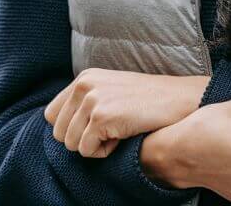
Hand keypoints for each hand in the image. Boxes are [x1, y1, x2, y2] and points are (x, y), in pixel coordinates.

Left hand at [44, 69, 208, 157]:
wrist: (179, 100)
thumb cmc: (147, 102)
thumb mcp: (110, 91)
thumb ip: (86, 101)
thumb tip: (61, 128)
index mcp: (83, 79)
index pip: (52, 115)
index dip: (71, 129)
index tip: (94, 130)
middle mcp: (83, 85)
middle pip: (58, 132)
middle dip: (81, 140)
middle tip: (108, 134)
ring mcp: (91, 100)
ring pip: (70, 143)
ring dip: (93, 147)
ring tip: (116, 134)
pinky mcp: (101, 117)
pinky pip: (86, 150)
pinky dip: (103, 152)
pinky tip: (121, 138)